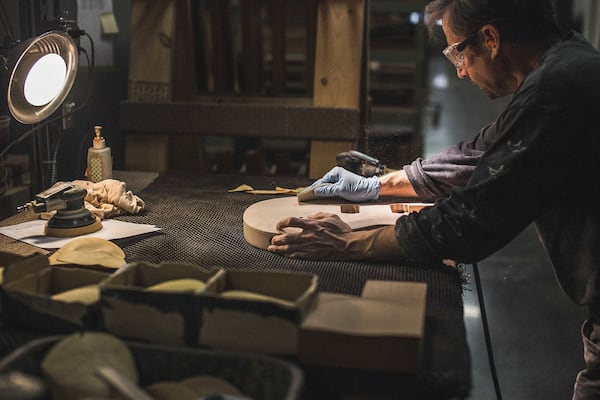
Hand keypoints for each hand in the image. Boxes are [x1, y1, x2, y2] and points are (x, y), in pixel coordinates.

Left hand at [268, 212, 404, 261]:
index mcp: (312, 225)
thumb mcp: (331, 217)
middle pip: (286, 237)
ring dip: (278, 249)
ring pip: (288, 249)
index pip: (291, 221)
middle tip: (273, 239)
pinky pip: (295, 256)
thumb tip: (307, 217)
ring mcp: (309, 247)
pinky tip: (283, 255)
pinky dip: (287, 256)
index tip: (279, 225)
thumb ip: (317, 215)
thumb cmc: (342, 231)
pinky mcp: (311, 256)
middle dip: (277, 238)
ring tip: (272, 248)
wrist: (349, 246)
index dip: (282, 223)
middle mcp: (308, 236)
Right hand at [310, 166, 379, 201]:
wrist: (371, 190)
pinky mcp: (343, 187)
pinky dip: (328, 195)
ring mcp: (340, 181)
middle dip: (317, 190)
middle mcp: (337, 175)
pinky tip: (324, 199)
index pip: (321, 181)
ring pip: (328, 188)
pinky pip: (333, 191)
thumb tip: (317, 191)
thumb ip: (328, 190)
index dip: (313, 187)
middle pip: (324, 184)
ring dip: (323, 193)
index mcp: (336, 173)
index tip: (306, 193)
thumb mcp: (341, 190)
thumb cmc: (357, 188)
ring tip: (313, 199)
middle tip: (307, 197)